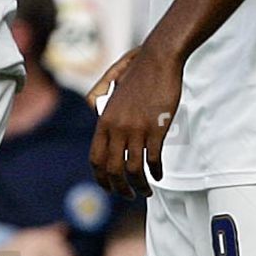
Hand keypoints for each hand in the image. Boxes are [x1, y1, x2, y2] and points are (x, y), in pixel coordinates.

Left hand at [89, 44, 182, 197]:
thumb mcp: (111, 88)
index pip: (95, 158)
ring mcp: (136, 130)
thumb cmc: (137, 71)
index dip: (101, 178)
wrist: (157, 60)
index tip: (109, 187)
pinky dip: (156, 172)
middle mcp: (116, 128)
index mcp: (104, 120)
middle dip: (119, 188)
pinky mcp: (156, 129)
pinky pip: (153, 159)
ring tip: (146, 191)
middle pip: (112, 170)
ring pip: (133, 170)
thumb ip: (100, 103)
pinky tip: (159, 175)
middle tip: (128, 195)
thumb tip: (95, 111)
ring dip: (140, 186)